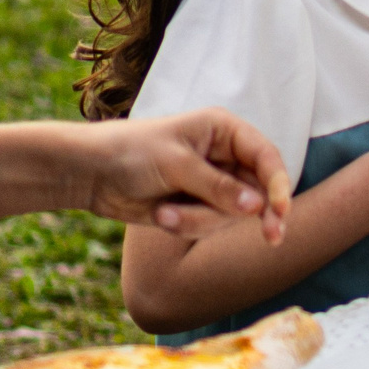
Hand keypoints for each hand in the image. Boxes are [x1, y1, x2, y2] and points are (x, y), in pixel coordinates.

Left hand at [75, 109, 292, 243]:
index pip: (265, 157)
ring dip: (200, 220)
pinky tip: (161, 215)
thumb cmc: (130, 153)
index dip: (278, 183)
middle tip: (272, 237)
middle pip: (258, 190)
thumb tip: (257, 206)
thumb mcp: (177, 166)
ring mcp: (212, 183)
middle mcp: (224, 156)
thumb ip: (219, 187)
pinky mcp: (197, 205)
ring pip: (232, 213)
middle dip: (249, 213)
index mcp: (224, 131)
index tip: (280, 211)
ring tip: (165, 214)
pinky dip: (186, 225)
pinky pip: (209, 224)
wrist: (88, 173)